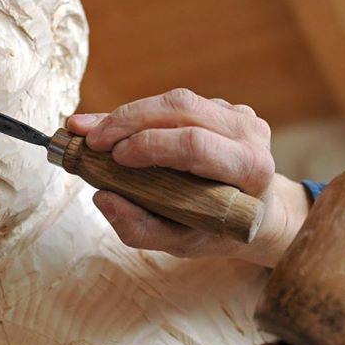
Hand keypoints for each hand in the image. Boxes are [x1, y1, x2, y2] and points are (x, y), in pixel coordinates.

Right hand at [67, 89, 309, 266]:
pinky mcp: (224, 109)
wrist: (257, 215)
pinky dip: (142, 115)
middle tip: (87, 137)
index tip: (111, 157)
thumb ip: (143, 229)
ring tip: (94, 130)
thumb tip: (102, 198)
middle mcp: (249, 134)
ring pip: (177, 100)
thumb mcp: (183, 244)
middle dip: (127, 120)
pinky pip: (178, 104)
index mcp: (249, 169)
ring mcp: (239, 116)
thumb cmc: (219, 232)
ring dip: (129, 113)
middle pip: (181, 109)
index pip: (194, 144)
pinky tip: (121, 131)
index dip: (148, 145)